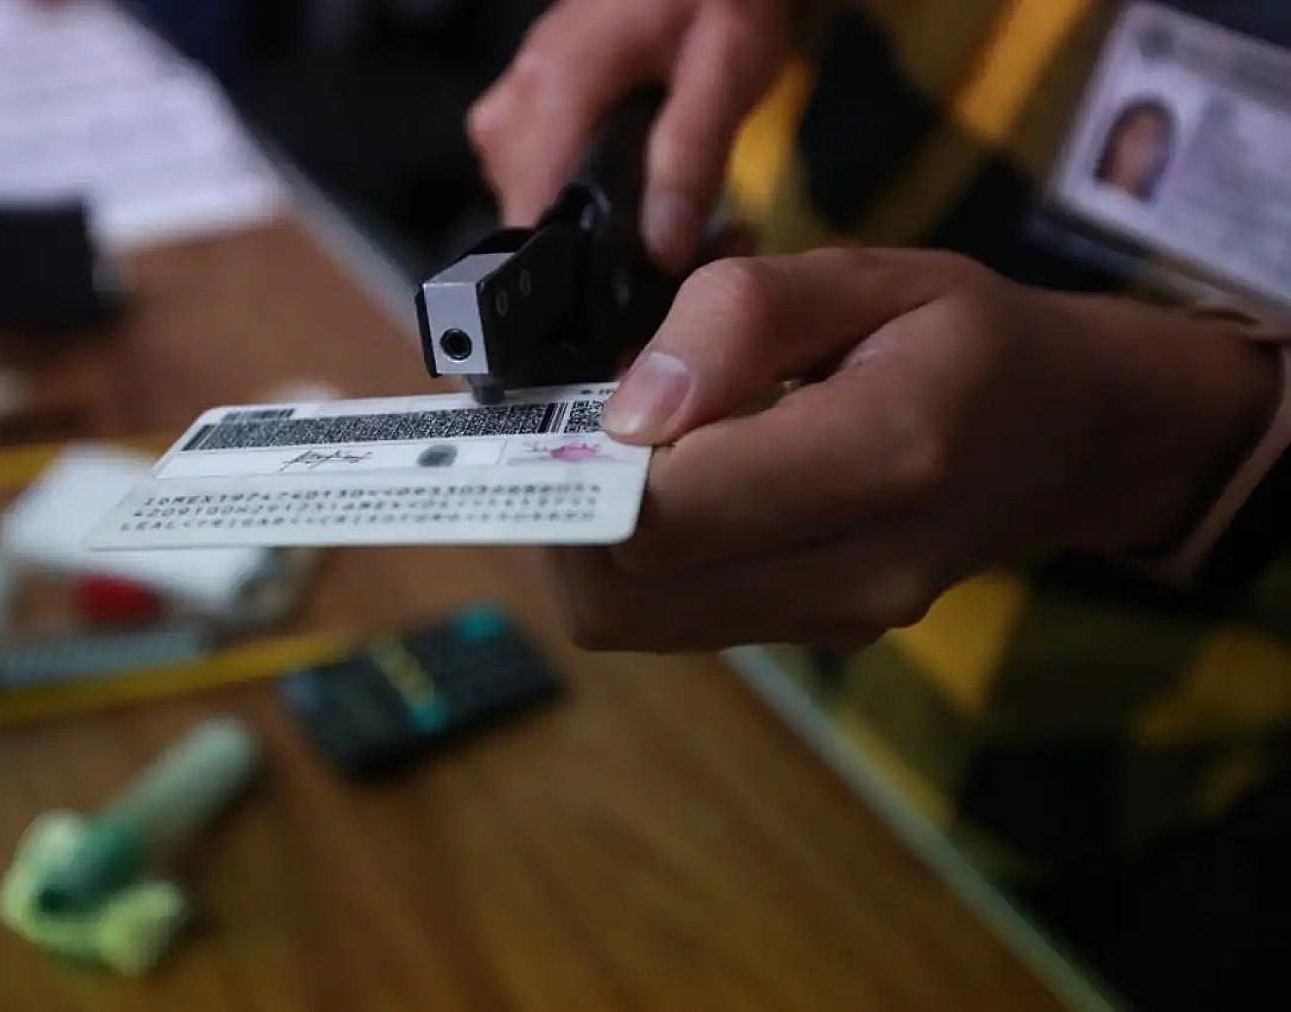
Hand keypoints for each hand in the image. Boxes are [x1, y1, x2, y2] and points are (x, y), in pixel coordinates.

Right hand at [467, 0, 785, 271]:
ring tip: (666, 209)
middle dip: (599, 248)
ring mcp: (511, 108)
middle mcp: (517, 101)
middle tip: (679, 241)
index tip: (630, 295)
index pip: (532, 222)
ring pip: (533, 209)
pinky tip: (632, 181)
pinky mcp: (522, 114)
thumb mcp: (727, 70)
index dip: (580, 274)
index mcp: (555, 88)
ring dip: (591, 223)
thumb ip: (692, 158)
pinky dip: (582, 195)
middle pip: (532, 224)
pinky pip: (537, 181)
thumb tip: (662, 246)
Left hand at [552, 250, 1280, 650]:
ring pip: (632, 619)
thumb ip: (740, 320)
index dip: (580, 464)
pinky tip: (669, 484)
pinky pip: (672, 615)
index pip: (667, 514)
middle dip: (562, 509)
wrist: (1064, 434)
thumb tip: (629, 409)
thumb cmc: (967, 339)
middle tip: (571, 424)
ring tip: (620, 450)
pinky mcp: (812, 633)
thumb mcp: (870, 275)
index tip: (567, 398)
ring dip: (590, 538)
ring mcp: (835, 618)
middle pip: (625, 593)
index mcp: (884, 458)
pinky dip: (638, 557)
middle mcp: (859, 569)